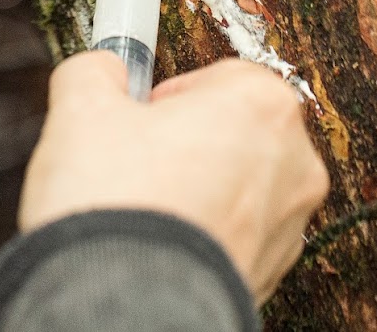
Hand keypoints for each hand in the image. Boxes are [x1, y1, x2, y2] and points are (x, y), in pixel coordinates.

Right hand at [17, 52, 328, 304]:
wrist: (126, 306)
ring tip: (139, 204)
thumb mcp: (82, 108)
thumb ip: (95, 70)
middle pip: (232, 129)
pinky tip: (155, 241)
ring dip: (193, 188)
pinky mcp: (271, 272)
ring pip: (235, 185)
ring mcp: (289, 224)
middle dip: (182, 141)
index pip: (218, 74)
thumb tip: (99, 69)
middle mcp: (293, 162)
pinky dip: (199, 233)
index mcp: (262, 104)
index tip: (135, 112)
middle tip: (131, 159)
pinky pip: (232, 234)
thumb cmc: (119, 202)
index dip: (166, 94)